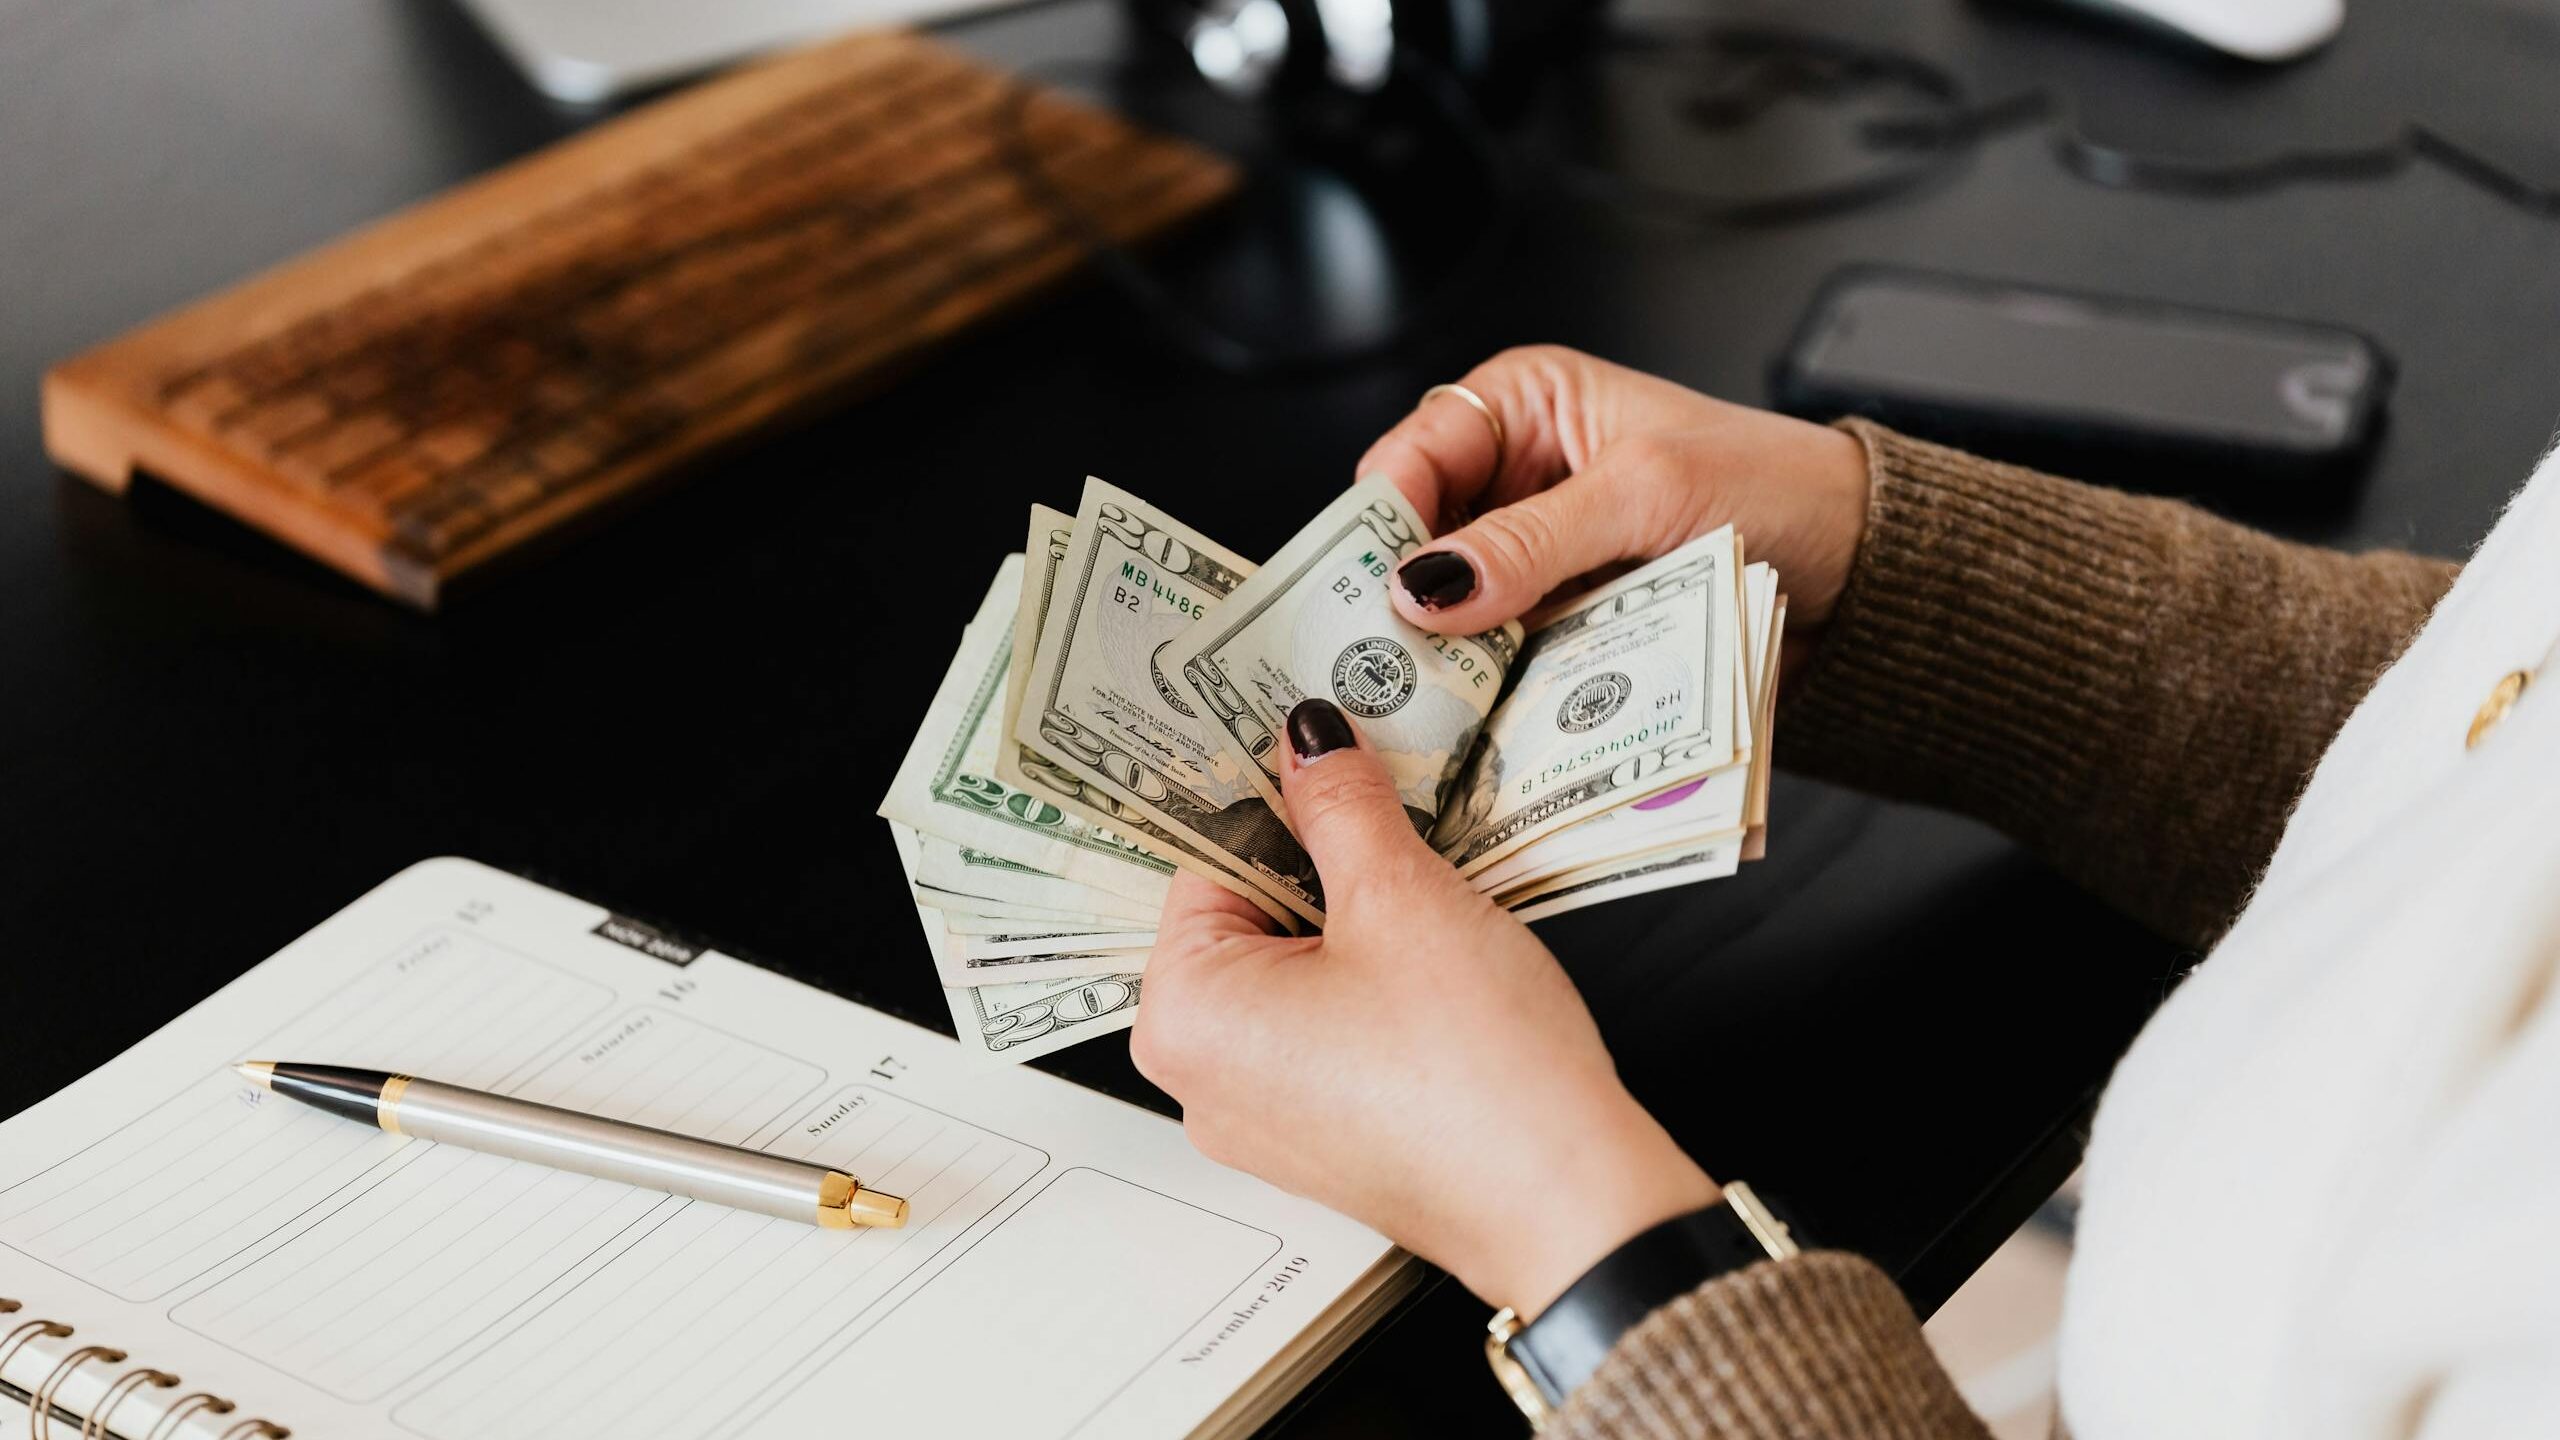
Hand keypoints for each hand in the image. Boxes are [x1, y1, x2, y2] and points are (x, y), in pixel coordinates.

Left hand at [1131, 699, 1720, 1317]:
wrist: (1566, 1201)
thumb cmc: (1475, 1074)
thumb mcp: (1401, 898)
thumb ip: (1341, 805)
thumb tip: (1309, 742)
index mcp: (1182, 1014)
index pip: (1203, 859)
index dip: (1274, 799)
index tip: (1322, 757)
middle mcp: (1201, 1077)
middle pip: (1245, 916)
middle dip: (1318, 862)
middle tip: (1390, 818)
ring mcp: (1261, 1116)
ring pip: (1293, 971)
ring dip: (1354, 921)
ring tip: (1425, 900)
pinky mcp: (1324, 1136)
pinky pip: (1325, 1028)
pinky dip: (1371, 984)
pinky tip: (1435, 967)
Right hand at [1361, 346, 1871, 677]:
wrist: (1861, 566)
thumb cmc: (1773, 486)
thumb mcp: (1642, 494)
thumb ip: (1529, 538)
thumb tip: (1425, 583)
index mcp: (1525, 404)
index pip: (1410, 456)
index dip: (1379, 522)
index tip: (1368, 590)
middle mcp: (1519, 476)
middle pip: (1419, 542)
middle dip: (1407, 598)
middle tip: (1386, 657)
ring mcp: (1541, 556)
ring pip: (1457, 609)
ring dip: (1448, 651)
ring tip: (1430, 699)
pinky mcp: (1565, 620)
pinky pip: (1505, 653)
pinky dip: (1493, 683)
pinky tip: (1481, 711)